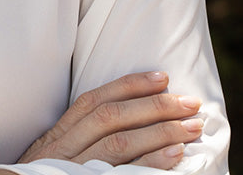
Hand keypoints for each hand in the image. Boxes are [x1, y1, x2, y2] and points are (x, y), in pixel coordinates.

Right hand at [17, 71, 203, 168]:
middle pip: (112, 118)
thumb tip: (118, 120)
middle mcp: (65, 148)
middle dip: (154, 106)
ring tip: (192, 127)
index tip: (162, 77)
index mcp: (58, 135)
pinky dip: (151, 163)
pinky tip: (175, 155)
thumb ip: (76, 139)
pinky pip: (122, 173)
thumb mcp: (51, 157)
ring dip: (160, 132)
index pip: (95, 100)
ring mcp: (76, 168)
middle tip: (190, 103)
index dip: (129, 86)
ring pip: (119, 144)